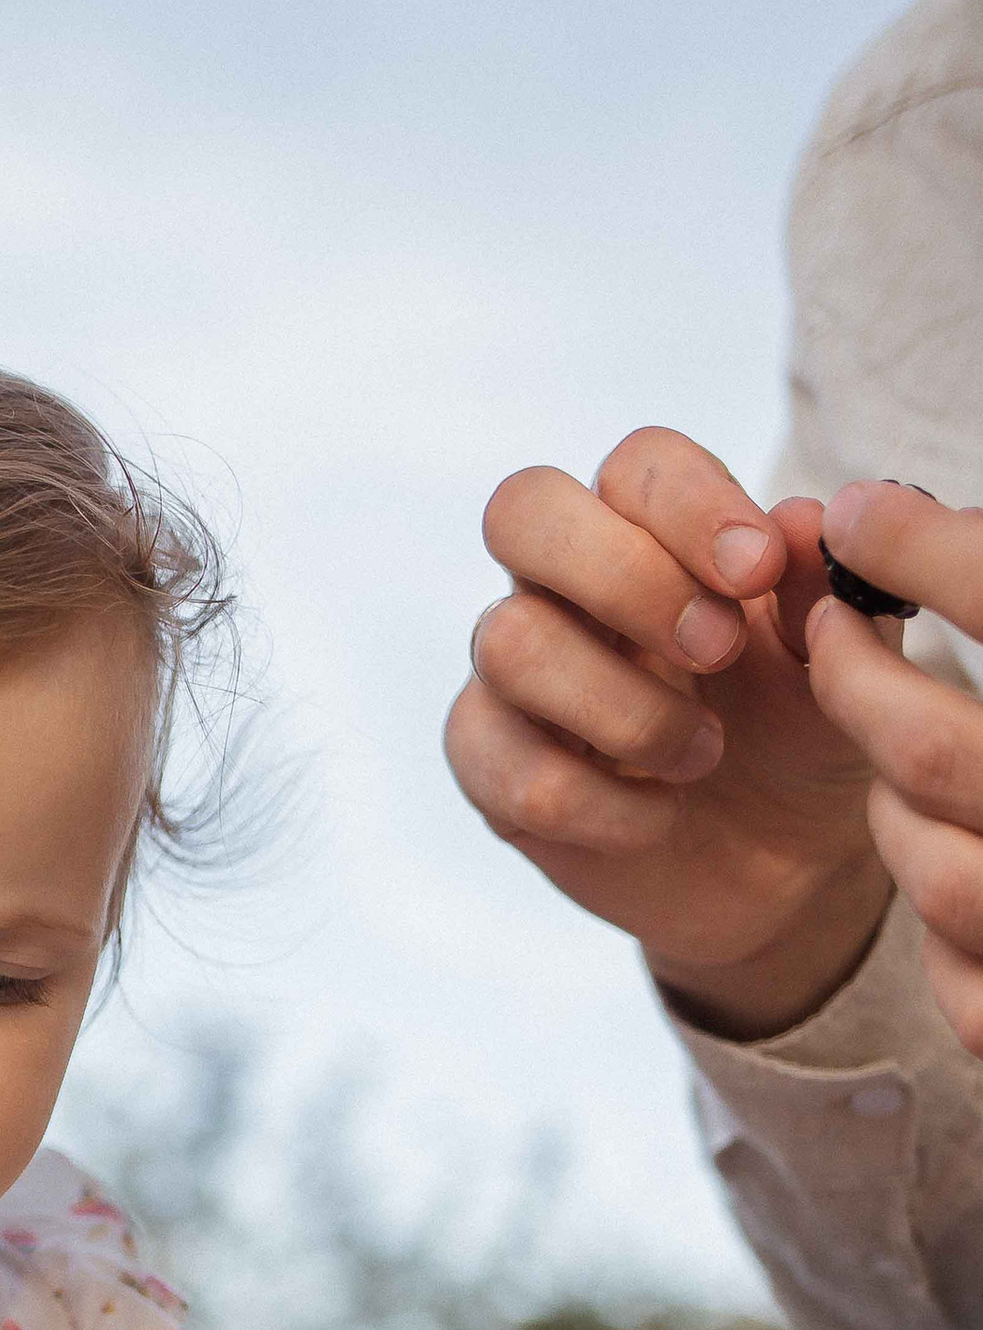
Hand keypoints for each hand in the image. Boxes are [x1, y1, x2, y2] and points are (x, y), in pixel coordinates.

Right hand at [450, 430, 891, 1030]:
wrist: (779, 863)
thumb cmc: (799, 735)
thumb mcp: (837, 665)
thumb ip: (822, 592)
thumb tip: (799, 522)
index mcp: (649, 535)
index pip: (635, 466)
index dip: (691, 504)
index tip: (760, 569)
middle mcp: (563, 588)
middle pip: (522, 511)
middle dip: (624, 577)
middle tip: (715, 650)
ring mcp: (513, 678)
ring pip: (509, 642)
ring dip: (626, 707)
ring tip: (705, 755)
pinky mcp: (492, 771)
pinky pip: (514, 772)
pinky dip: (606, 805)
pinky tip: (660, 817)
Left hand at [801, 481, 982, 1055]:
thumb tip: (925, 520)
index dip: (923, 550)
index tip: (856, 512)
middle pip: (936, 750)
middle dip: (858, 686)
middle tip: (824, 631)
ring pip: (929, 870)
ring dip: (895, 812)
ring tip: (905, 768)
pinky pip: (963, 985)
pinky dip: (947, 928)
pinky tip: (960, 870)